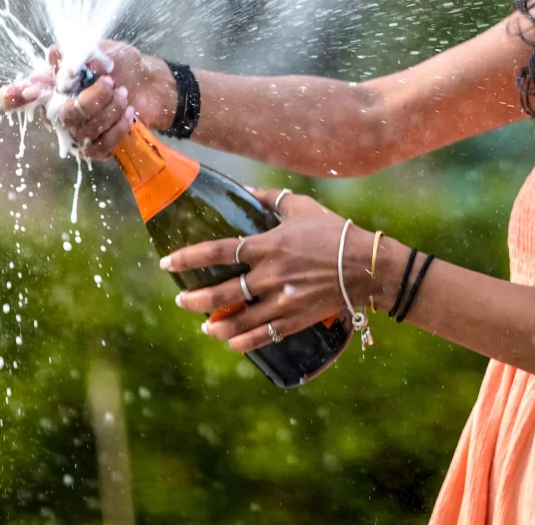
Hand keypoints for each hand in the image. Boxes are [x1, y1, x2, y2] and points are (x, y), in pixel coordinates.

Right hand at [0, 44, 137, 159]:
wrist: (151, 83)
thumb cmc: (121, 64)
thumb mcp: (104, 49)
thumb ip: (81, 52)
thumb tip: (56, 54)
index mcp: (52, 85)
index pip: (15, 97)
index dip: (11, 97)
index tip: (23, 90)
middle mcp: (58, 110)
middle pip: (60, 115)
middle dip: (90, 99)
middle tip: (110, 82)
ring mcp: (75, 131)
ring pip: (83, 131)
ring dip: (110, 110)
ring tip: (124, 93)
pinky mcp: (95, 147)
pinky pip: (98, 148)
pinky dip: (117, 129)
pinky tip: (129, 112)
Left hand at [161, 188, 361, 352]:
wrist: (367, 266)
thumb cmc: (334, 232)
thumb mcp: (302, 207)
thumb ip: (270, 199)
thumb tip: (245, 191)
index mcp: (269, 245)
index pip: (218, 252)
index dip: (188, 257)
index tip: (167, 262)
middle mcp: (271, 275)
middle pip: (221, 293)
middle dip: (194, 299)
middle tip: (182, 300)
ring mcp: (282, 300)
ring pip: (238, 321)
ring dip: (215, 326)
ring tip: (204, 326)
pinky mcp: (295, 319)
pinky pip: (261, 336)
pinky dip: (242, 342)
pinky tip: (230, 342)